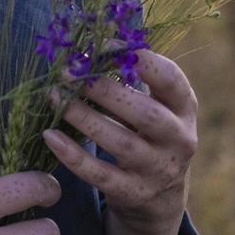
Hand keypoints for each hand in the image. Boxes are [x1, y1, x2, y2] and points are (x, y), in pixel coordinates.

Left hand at [43, 48, 197, 234]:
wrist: (161, 195)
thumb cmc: (148, 131)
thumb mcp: (155, 103)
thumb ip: (132, 75)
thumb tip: (89, 39)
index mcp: (184, 108)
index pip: (170, 79)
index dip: (140, 59)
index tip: (104, 45)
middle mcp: (178, 139)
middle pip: (145, 114)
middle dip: (105, 90)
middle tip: (69, 72)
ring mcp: (157, 170)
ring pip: (120, 144)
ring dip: (83, 117)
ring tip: (53, 95)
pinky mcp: (134, 193)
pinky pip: (100, 175)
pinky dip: (73, 155)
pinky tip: (50, 135)